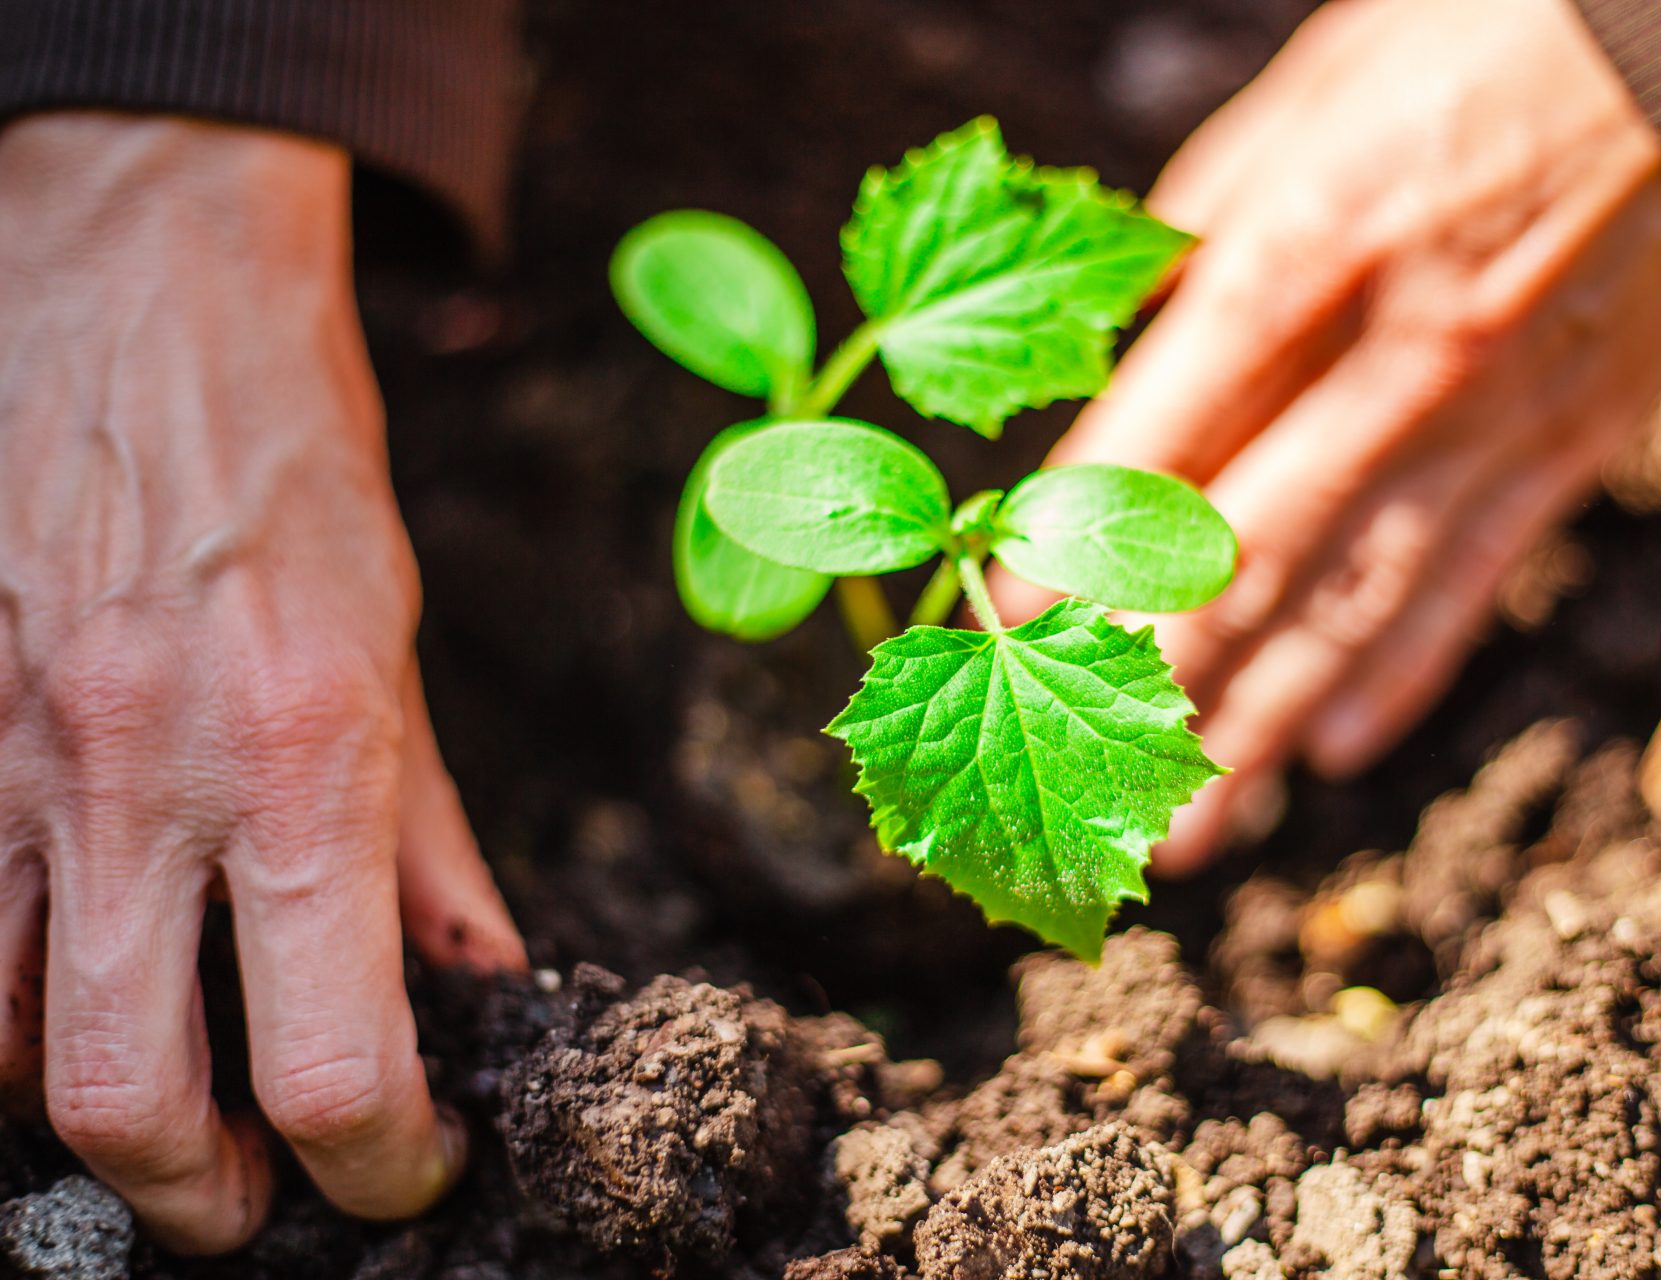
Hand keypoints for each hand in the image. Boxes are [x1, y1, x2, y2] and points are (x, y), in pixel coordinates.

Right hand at [0, 114, 523, 1251]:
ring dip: (99, 1117)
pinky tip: (78, 996)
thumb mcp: (405, 656)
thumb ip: (430, 843)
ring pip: (5, 1047)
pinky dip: (7, 1015)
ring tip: (183, 1108)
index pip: (332, 1057)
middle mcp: (148, 778)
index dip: (381, 1160)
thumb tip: (481, 982)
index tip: (411, 1165)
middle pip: (129, 1101)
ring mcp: (16, 763)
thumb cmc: (296, 472)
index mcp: (305, 756)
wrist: (142, 297)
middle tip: (273, 1194)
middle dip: (212, 1199)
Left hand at [996, 0, 1660, 871]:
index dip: (1069, 546)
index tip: (1000, 633)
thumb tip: (1123, 335)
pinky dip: (1399, 676)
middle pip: (1244, 558)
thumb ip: (1205, 225)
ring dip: (1261, 731)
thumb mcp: (1311, 92)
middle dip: (1151, 687)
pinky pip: (1471, 586)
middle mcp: (1395, 355)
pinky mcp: (1575, 447)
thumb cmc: (1479, 43)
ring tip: (1191, 836)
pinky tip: (1334, 751)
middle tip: (1083, 793)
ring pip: (1352, 605)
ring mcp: (1493, 415)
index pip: (1156, 432)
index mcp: (1306, 248)